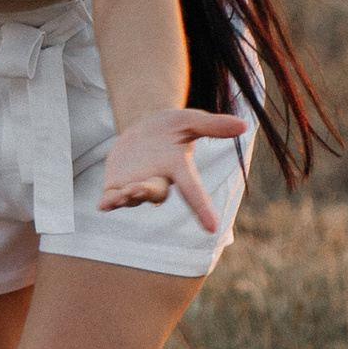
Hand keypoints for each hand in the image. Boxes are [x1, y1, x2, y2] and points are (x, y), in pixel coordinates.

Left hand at [98, 105, 248, 232]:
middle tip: (141, 188)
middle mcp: (159, 181)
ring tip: (123, 193)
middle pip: (156, 193)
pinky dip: (108, 202)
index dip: (203, 209)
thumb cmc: (171, 128)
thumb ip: (213, 125)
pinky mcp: (116, 185)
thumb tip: (244, 126)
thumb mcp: (190, 120)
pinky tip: (103, 204)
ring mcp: (136, 185)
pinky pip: (112, 198)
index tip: (212, 228)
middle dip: (148, 192)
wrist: (143, 128)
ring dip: (128, 197)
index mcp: (178, 169)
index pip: (193, 190)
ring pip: (133, 198)